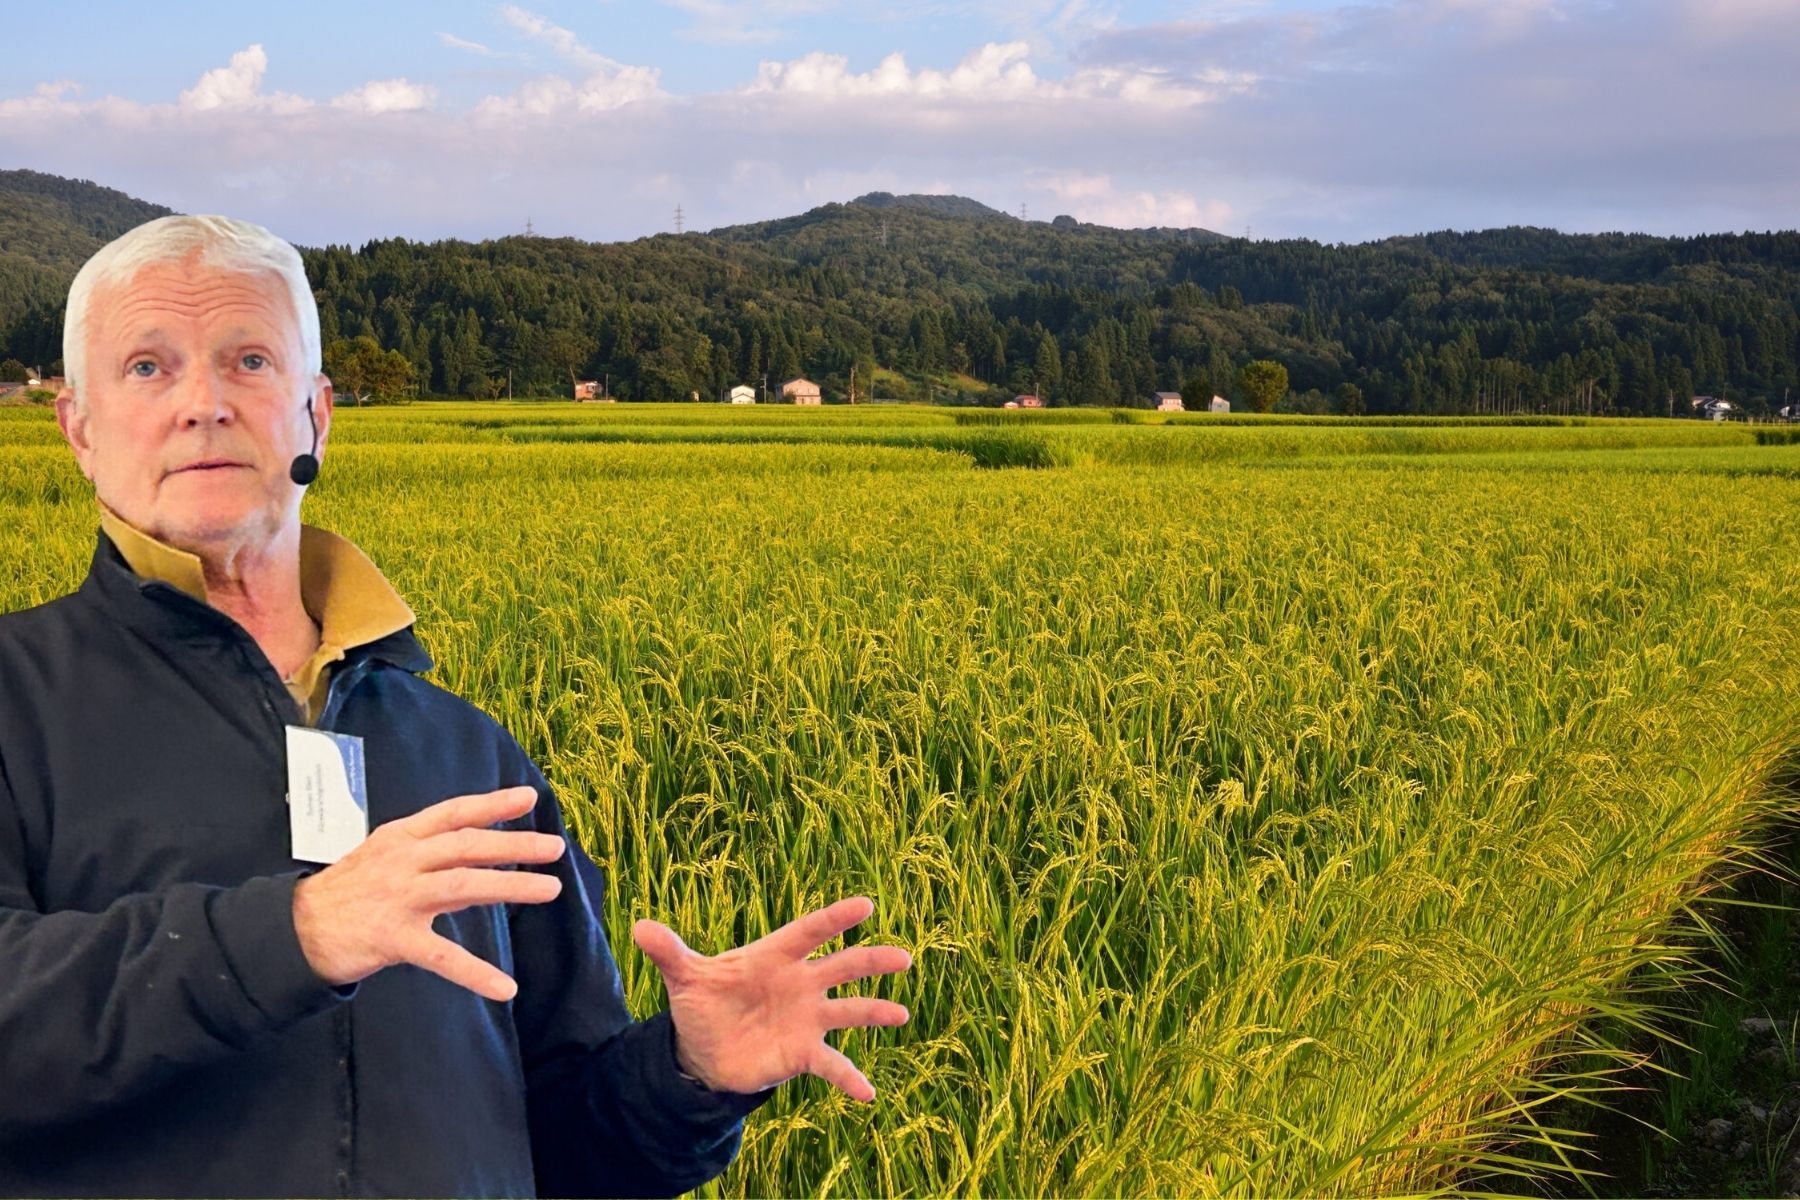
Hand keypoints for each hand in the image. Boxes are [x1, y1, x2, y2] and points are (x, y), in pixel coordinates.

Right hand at [292, 785, 567, 1001]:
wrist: (294, 929)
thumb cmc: (348, 891)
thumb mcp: (386, 858)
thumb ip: (434, 857)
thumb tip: (487, 853)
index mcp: (401, 838)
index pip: (452, 813)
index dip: (491, 804)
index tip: (528, 798)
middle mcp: (403, 861)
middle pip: (466, 846)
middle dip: (515, 845)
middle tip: (555, 848)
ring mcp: (398, 898)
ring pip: (463, 886)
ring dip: (511, 886)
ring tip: (550, 889)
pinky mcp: (392, 939)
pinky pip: (443, 957)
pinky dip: (476, 973)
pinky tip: (505, 987)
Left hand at [631, 896, 911, 1101]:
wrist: (705, 1050)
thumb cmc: (705, 1002)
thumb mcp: (685, 977)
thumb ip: (669, 952)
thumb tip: (639, 926)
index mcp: (775, 956)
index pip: (809, 932)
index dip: (835, 919)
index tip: (866, 905)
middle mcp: (800, 984)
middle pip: (842, 968)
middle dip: (872, 961)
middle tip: (903, 957)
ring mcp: (806, 1018)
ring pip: (848, 1011)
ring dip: (874, 1012)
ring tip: (900, 1013)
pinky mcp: (803, 1052)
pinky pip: (832, 1064)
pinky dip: (850, 1078)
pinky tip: (869, 1094)